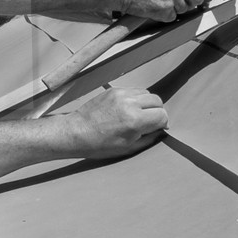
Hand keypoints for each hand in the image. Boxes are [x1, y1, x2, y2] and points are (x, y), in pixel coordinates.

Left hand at [50, 87, 167, 158]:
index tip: (157, 128)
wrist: (76, 132)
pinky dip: (135, 99)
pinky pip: (133, 90)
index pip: (162, 115)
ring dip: (147, 103)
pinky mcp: (114, 90)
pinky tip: (127, 109)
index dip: (162, 123)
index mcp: (134, 120)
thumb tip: (161, 130)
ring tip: (137, 115)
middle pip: (157, 101)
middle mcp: (129, 103)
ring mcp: (121, 94)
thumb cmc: (100, 145)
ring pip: (146, 93)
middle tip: (149, 122)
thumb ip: (149, 138)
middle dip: (156, 112)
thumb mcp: (128, 148)